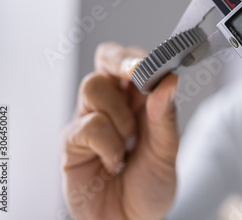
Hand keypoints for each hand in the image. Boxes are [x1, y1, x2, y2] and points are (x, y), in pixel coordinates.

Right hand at [61, 42, 178, 219]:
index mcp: (138, 100)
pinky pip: (88, 125)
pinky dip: (108, 145)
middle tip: (137, 76)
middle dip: (122, 64)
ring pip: (94, 86)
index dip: (139, 56)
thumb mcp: (167, 152)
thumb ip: (166, 117)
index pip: (132, 61)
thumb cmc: (149, 185)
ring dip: (120, 115)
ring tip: (128, 144)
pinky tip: (113, 163)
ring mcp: (89, 120)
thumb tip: (169, 81)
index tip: (153, 64)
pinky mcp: (72, 142)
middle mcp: (113, 105)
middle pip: (106, 61)